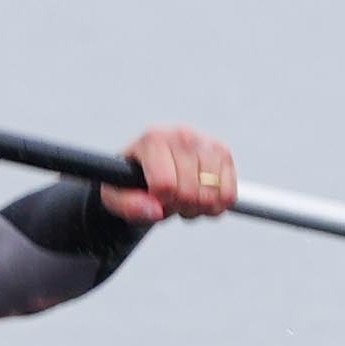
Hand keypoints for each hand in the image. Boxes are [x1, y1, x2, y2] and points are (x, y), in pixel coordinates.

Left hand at [101, 124, 237, 223]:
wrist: (149, 167)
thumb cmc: (130, 181)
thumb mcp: (115, 196)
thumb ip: (128, 205)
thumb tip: (155, 210)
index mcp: (152, 140)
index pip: (166, 185)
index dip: (161, 202)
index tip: (155, 197)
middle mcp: (181, 135)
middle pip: (190, 192)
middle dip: (180, 207)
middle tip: (170, 200)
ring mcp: (205, 142)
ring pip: (212, 194)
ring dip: (198, 207)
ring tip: (183, 197)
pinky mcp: (223, 152)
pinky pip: (229, 194)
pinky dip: (216, 205)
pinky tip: (200, 196)